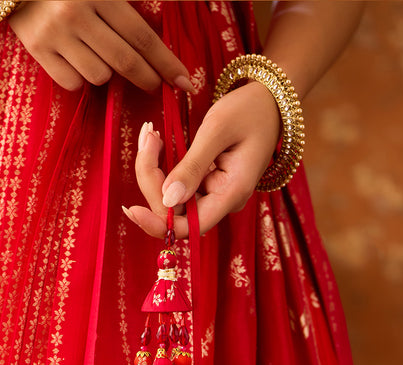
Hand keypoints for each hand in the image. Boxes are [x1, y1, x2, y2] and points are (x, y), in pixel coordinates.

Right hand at [5, 1, 193, 92]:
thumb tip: (190, 4)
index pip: (141, 37)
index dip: (166, 63)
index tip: (184, 82)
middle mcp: (76, 14)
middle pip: (124, 62)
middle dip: (147, 77)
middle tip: (156, 84)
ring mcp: (54, 34)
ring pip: (99, 76)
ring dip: (107, 71)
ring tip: (101, 53)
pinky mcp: (36, 49)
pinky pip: (72, 83)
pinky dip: (81, 78)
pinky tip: (78, 60)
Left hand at [124, 82, 281, 236]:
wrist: (271, 100)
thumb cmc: (250, 110)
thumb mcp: (217, 130)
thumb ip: (192, 165)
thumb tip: (168, 199)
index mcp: (231, 193)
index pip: (189, 228)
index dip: (158, 224)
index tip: (131, 208)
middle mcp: (222, 200)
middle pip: (174, 212)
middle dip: (152, 181)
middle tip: (147, 138)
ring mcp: (215, 193)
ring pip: (172, 199)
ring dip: (153, 171)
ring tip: (150, 135)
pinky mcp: (208, 183)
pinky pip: (178, 185)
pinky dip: (162, 167)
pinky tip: (156, 143)